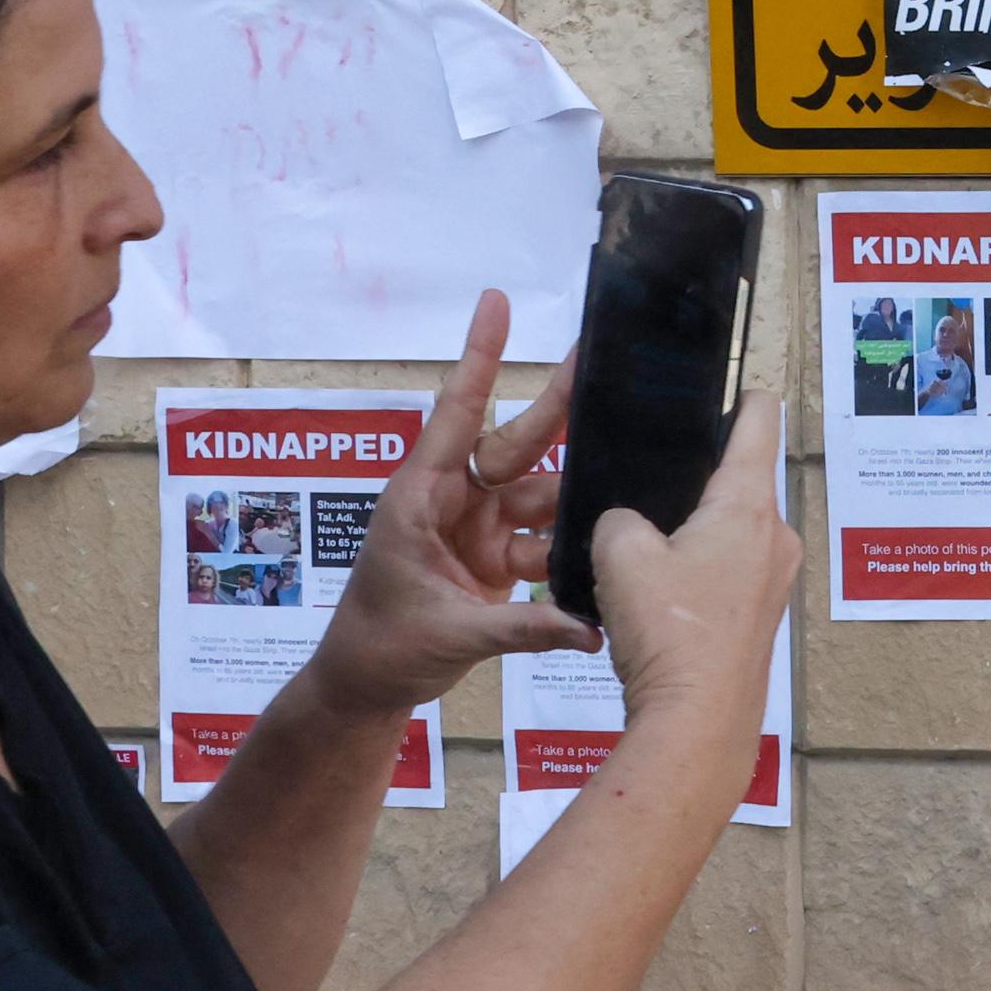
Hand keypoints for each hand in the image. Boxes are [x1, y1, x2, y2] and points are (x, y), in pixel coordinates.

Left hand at [297, 292, 587, 716]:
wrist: (365, 687)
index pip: (457, 413)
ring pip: (541, 498)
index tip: (496, 302)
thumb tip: (590, 627)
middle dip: (557, 407)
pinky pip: (545, 541)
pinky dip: (572, 552)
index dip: (479, 358)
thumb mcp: (450, 633)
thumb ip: (523, 629)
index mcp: (422, 496)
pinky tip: (607, 556)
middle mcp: (454, 502)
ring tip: (625, 503)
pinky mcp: (499, 561)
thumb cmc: (381, 646)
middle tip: (598, 359)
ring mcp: (479, 530)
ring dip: (577, 505)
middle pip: (515, 445)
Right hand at [592, 400, 797, 754]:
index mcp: (748, 504)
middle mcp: (774, 536)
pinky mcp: (758, 620)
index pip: (759, 422)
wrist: (696, 722)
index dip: (741, 395)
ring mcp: (772, 581)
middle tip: (648, 477)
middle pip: (741, 481)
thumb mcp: (619, 552)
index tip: (722, 386)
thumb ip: (619, 518)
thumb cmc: (668, 629)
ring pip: (731, 533)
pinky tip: (655, 593)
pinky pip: (726, 576)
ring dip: (694, 532)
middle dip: (699, 476)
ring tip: (641, 542)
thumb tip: (629, 526)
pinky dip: (696, 574)